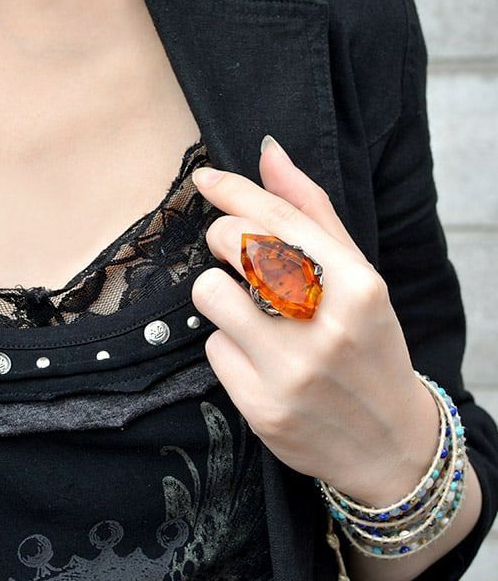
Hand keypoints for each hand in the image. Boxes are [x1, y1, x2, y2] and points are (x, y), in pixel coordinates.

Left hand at [190, 135, 439, 506]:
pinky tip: (258, 361)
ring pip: (210, 294)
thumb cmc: (369, 345)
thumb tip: (268, 153)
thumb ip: (311, 213)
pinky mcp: (261, 407)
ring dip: (221, 296)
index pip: (277, 216)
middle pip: (234, 244)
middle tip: (242, 258)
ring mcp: (290, 370)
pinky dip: (228, 346)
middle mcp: (325, 326)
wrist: (388, 442)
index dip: (232, 190)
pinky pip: (212, 348)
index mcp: (357, 285)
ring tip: (251, 314)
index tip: (206, 179)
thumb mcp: (358, 277)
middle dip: (224, 239)